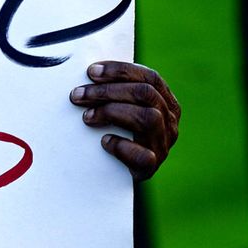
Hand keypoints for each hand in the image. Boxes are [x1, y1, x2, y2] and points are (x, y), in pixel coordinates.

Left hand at [70, 61, 180, 180]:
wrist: (116, 176)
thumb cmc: (116, 135)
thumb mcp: (121, 110)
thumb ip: (115, 93)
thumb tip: (90, 72)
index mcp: (166, 103)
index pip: (150, 78)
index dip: (121, 71)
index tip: (91, 71)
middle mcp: (169, 121)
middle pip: (145, 94)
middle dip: (108, 91)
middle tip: (78, 95)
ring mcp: (162, 144)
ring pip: (148, 118)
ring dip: (112, 112)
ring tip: (87, 117)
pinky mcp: (150, 167)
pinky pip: (143, 155)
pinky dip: (122, 146)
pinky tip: (104, 141)